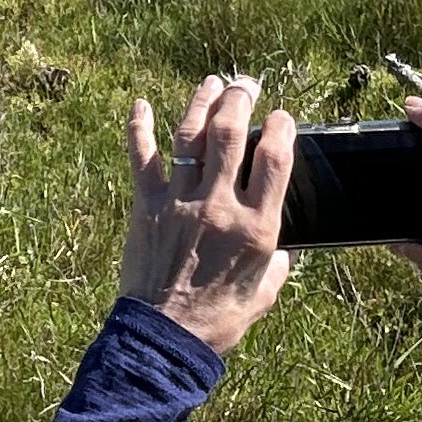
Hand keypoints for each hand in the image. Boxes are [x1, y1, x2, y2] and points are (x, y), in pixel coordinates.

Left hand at [119, 75, 296, 353]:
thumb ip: (277, 266)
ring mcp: (179, 202)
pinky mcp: (146, 207)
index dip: (282, 128)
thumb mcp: (264, 294)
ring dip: (200, 102)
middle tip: (246, 84)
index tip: (282, 116)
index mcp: (256, 227)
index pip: (275, 159)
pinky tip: (140, 105)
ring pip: (190, 136)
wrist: (164, 339)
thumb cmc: (218, 321)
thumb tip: (282, 252)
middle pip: (232, 133)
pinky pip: (142, 158)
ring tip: (211, 82)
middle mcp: (219, 206)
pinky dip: (139, 128)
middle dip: (240, 99)